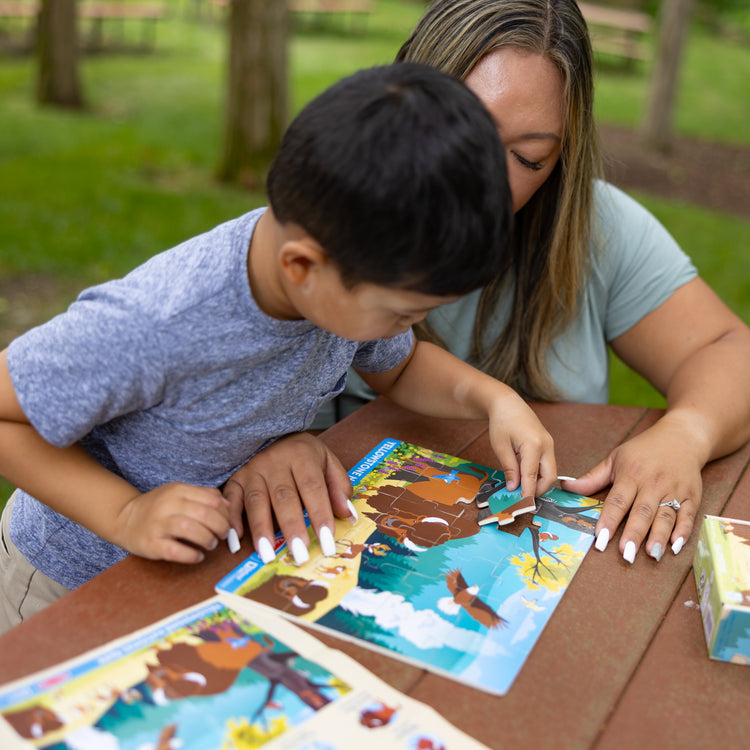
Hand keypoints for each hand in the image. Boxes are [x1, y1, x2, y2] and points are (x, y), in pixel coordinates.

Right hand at [115, 482, 231, 563]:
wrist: (124, 518)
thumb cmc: (158, 507)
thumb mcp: (179, 493)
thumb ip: (203, 495)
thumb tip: (227, 505)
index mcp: (177, 490)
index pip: (211, 499)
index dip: (225, 512)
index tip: (228, 521)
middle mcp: (167, 505)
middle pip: (204, 514)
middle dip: (220, 526)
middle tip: (223, 534)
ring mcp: (158, 524)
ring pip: (190, 529)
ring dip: (207, 539)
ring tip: (211, 544)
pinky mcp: (151, 544)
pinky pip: (175, 551)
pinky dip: (191, 555)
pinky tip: (198, 556)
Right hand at [222, 432, 353, 564]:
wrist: (270, 432)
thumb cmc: (303, 454)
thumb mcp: (327, 461)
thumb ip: (339, 486)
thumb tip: (348, 515)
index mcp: (302, 455)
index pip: (313, 488)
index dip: (320, 515)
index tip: (327, 541)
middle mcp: (275, 462)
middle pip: (284, 498)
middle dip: (292, 527)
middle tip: (299, 554)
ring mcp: (253, 470)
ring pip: (257, 501)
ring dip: (261, 529)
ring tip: (267, 554)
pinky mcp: (236, 478)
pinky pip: (231, 499)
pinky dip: (232, 518)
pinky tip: (235, 539)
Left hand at [487, 396, 556, 500]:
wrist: (508, 403)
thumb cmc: (502, 422)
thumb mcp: (500, 447)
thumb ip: (509, 468)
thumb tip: (514, 488)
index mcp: (533, 444)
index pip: (532, 476)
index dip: (528, 492)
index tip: (522, 504)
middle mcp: (546, 445)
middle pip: (549, 477)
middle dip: (538, 490)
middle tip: (523, 498)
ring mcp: (549, 444)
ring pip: (550, 471)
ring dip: (539, 482)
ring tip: (522, 488)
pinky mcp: (548, 444)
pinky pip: (547, 464)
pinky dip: (539, 473)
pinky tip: (526, 477)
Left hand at [563, 418, 702, 561]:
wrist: (682, 437)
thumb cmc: (644, 450)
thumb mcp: (616, 458)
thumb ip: (593, 477)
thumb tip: (566, 486)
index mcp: (631, 475)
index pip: (618, 500)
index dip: (609, 520)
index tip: (601, 538)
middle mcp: (653, 484)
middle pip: (642, 512)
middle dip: (634, 534)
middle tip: (625, 554)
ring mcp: (674, 490)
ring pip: (666, 516)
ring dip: (658, 536)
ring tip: (651, 554)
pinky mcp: (692, 496)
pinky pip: (689, 516)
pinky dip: (684, 531)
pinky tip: (675, 545)